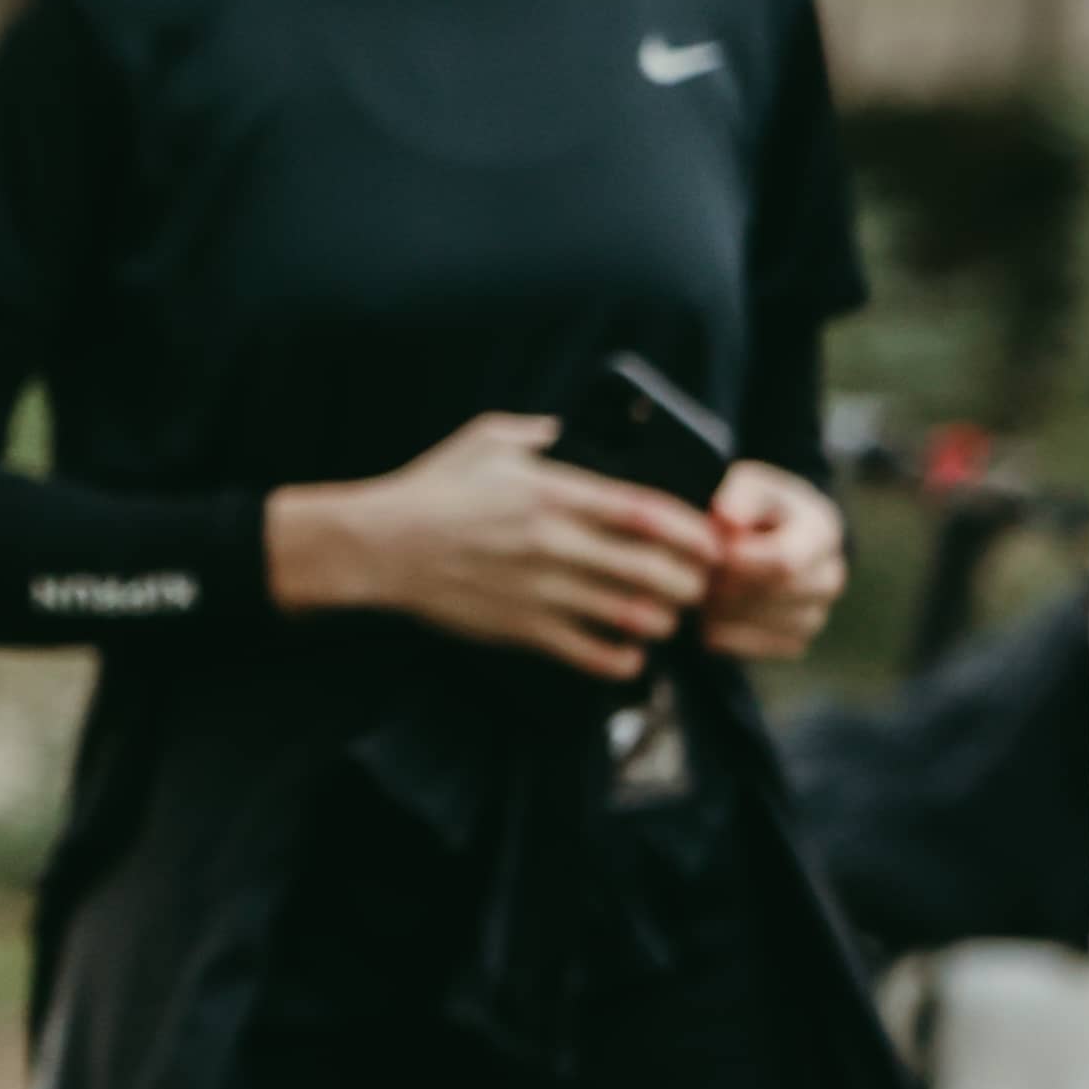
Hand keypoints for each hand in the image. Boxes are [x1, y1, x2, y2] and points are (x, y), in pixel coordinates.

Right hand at [266, 411, 717, 681]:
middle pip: (655, 569)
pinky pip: (592, 654)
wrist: (379, 545)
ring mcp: (541, 589)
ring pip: (633, 615)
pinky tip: (629, 651)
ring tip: (664, 615)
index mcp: (552, 492)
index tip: (709, 540)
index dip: (694, 531)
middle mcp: (555, 542)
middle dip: (690, 581)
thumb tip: (574, 430)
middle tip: (695, 583)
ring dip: (663, 619)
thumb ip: (539, 432)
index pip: (648, 513)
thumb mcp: (484, 440)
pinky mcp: (523, 628)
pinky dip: (623, 658)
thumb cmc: (431, 490)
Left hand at [698, 461, 845, 661]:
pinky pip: (763, 648)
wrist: (770, 534)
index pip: (785, 561)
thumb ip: (740, 495)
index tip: (709, 552)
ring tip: (699, 591)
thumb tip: (727, 519)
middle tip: (696, 572)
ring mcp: (818, 611)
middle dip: (729, 584)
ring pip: (768, 624)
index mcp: (822, 532)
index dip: (739, 561)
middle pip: (777, 594)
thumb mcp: (748, 484)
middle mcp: (830, 576)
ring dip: (725, 612)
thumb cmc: (754, 505)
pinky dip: (728, 637)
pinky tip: (706, 617)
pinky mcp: (798, 638)